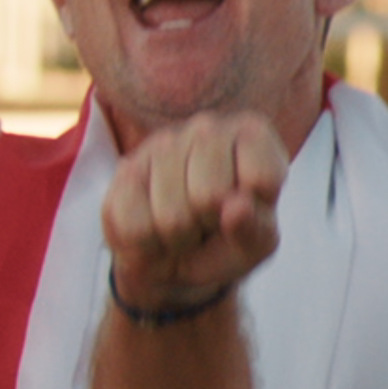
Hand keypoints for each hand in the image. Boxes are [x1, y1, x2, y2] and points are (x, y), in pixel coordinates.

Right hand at [103, 113, 287, 309]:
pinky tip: (154, 229)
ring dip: (177, 238)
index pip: (261, 178)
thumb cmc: (227, 240)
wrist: (174, 259)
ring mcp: (162, 144)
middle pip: (210, 196)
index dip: (254, 212)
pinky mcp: (125, 169)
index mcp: (253, 135)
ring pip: (171, 217)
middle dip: (208, 225)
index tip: (246, 211)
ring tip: (183, 227)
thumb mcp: (257, 244)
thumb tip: (236, 207)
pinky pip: (136, 227)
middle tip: (208, 223)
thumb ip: (255, 229)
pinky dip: (147, 244)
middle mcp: (208, 128)